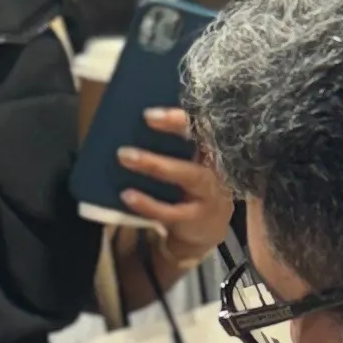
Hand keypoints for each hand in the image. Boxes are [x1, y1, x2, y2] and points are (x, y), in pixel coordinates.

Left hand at [119, 107, 235, 262]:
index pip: (204, 123)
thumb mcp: (190, 162)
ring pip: (188, 175)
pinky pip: (173, 210)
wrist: (207, 232)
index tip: (152, 111)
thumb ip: (174, 144)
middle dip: (176, 126)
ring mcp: (210, 194)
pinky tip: (127, 195)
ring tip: (125, 155)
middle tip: (147, 116)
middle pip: (205, 142)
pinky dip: (149, 203)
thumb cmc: (191, 186)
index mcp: (213, 149)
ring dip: (156, 164)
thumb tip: (132, 121)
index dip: (182, 115)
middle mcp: (218, 167)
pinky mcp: (197, 218)